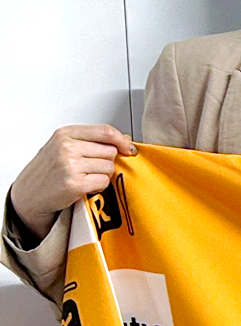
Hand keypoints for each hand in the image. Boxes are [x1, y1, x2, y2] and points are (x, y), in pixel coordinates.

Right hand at [10, 125, 135, 239]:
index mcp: (65, 134)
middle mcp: (66, 147)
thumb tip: (125, 139)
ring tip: (85, 177)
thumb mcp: (63, 147)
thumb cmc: (48, 171)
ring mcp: (70, 165)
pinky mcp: (75, 184)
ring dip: (102, 175)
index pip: (105, 131)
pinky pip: (103, 182)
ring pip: (109, 167)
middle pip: (110, 151)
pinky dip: (98, 186)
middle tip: (90, 169)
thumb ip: (91, 140)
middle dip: (106, 161)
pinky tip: (85, 186)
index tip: (127, 148)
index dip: (121, 140)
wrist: (28, 194)